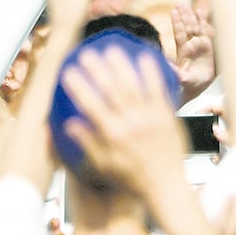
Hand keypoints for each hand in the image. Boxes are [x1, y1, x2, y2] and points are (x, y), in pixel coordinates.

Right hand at [63, 45, 186, 195]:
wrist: (166, 184)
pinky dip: (151, 73)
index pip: (91, 106)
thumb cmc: (133, 178)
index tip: (69, 73)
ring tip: (111, 50)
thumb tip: (70, 125)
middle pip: (111, 90)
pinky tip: (145, 58)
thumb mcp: (103, 166)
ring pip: (133, 86)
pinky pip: (158, 89)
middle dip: (97, 70)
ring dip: (122, 66)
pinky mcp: (166, 115)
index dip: (79, 87)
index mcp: (111, 136)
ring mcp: (150, 117)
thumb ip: (88, 143)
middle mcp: (130, 123)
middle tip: (87, 54)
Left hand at [171, 4, 216, 103]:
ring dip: (192, 16)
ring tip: (188, 5)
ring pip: (196, 27)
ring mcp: (200, 45)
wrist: (199, 86)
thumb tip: (165, 63)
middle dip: (184, 16)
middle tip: (180, 4)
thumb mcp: (182, 78)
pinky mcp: (209, 46)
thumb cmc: (190, 84)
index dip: (177, 23)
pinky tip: (201, 12)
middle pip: (187, 27)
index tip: (174, 12)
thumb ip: (175, 71)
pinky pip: (207, 32)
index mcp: (183, 51)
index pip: (179, 34)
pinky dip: (204, 22)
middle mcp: (191, 45)